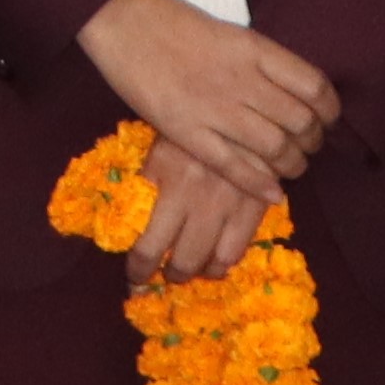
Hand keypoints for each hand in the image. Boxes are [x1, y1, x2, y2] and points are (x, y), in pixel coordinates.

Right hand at [75, 0, 337, 194]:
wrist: (124, 22)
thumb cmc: (175, 23)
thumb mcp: (231, 33)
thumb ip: (262, 63)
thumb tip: (292, 94)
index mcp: (256, 50)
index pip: (314, 86)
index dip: (330, 110)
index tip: (328, 120)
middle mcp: (242, 79)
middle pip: (300, 122)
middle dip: (313, 142)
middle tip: (309, 148)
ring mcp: (215, 107)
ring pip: (274, 148)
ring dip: (293, 165)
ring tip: (292, 168)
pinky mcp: (187, 131)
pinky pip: (233, 166)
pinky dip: (259, 183)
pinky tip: (272, 192)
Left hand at [128, 137, 271, 287]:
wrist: (239, 106)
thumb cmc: (189, 128)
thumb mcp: (158, 152)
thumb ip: (145, 188)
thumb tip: (129, 229)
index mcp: (168, 184)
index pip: (148, 248)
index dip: (139, 270)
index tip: (135, 278)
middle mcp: (198, 200)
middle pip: (181, 263)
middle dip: (169, 275)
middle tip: (164, 274)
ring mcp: (230, 205)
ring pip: (212, 264)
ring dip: (198, 272)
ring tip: (190, 267)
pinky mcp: (255, 206)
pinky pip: (238, 251)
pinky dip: (223, 262)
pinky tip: (216, 258)